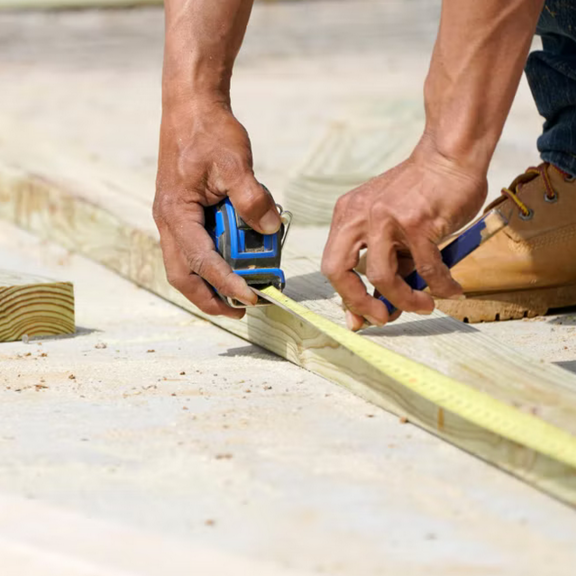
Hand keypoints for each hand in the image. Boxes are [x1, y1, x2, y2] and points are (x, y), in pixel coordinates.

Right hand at [154, 100, 280, 317]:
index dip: (226, 283)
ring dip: (209, 285)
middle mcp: (169, 221)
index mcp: (176, 213)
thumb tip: (269, 230)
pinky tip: (234, 263)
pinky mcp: (183, 214)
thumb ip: (252, 199)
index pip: (201, 260)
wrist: (190, 106)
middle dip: (209, 299)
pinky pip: (194, 249)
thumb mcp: (235, 163)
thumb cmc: (209, 131)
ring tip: (238, 296)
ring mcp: (174, 219)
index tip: (252, 298)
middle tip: (239, 311)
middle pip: (182, 276)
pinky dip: (211, 264)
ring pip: (185, 266)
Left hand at [321, 142, 487, 329]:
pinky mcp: (416, 222)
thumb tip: (380, 306)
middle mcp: (359, 215)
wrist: (450, 155)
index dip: (345, 297)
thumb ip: (384, 260)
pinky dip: (440, 285)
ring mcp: (385, 217)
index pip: (332, 265)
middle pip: (338, 272)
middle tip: (382, 318)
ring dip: (405, 300)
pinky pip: (426, 268)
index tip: (361, 318)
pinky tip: (451, 290)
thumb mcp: (390, 224)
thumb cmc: (422, 193)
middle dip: (358, 304)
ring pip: (382, 276)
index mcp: (347, 215)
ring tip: (424, 306)